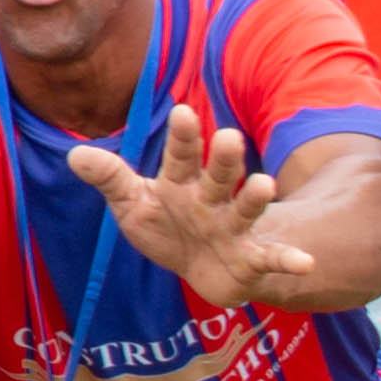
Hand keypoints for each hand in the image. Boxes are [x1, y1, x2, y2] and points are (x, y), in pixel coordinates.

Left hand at [71, 107, 318, 308]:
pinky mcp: (251, 259)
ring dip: (256, 197)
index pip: (180, 155)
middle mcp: (212, 199)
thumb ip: (110, 179)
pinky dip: (288, 260)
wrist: (201, 269)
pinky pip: (271, 258)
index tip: (183, 111)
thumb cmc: (167, 226)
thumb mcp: (133, 204)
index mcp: (181, 182)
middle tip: (228, 136)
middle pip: (219, 175)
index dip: (183, 136)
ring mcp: (234, 227)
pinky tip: (306, 263)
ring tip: (265, 183)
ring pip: (246, 209)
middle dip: (223, 158)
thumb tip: (74, 155)